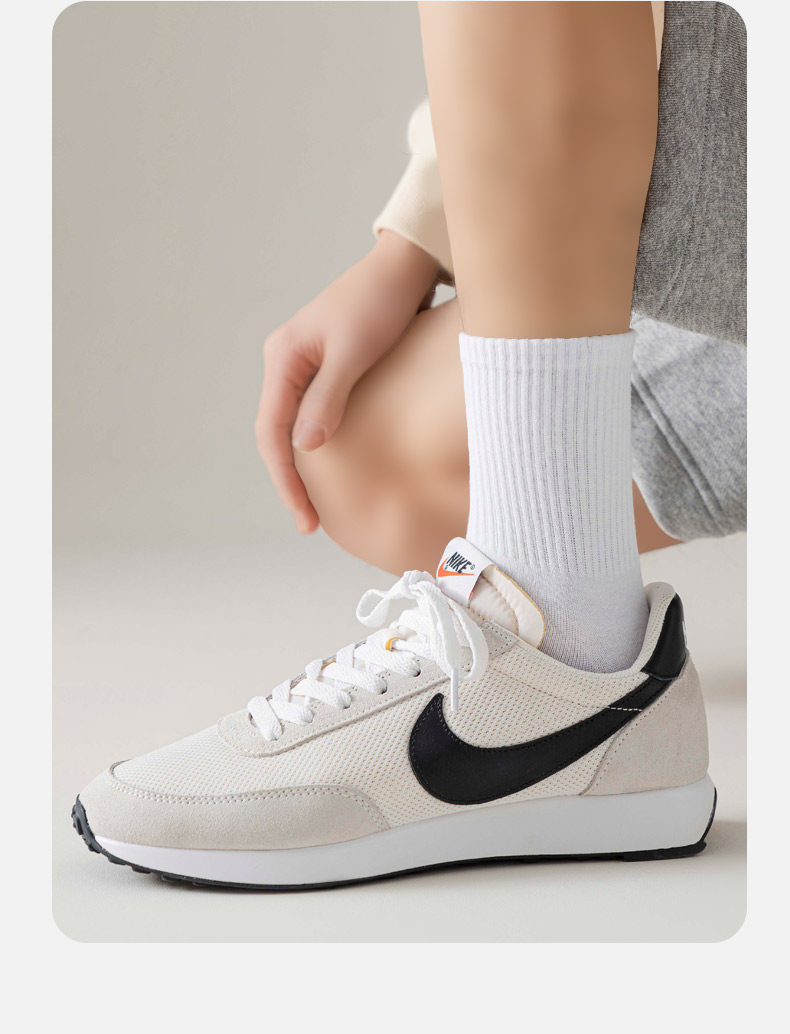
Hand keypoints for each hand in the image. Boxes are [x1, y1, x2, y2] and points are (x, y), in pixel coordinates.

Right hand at [255, 231, 439, 532]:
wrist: (405, 268)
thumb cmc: (381, 303)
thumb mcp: (354, 352)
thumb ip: (329, 398)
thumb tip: (306, 447)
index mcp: (283, 357)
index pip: (272, 432)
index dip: (285, 479)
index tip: (305, 516)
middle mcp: (286, 362)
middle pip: (277, 434)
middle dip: (291, 481)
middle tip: (310, 523)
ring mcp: (305, 366)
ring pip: (294, 428)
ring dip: (303, 467)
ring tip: (319, 507)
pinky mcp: (328, 369)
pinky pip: (314, 416)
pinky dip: (319, 447)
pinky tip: (336, 471)